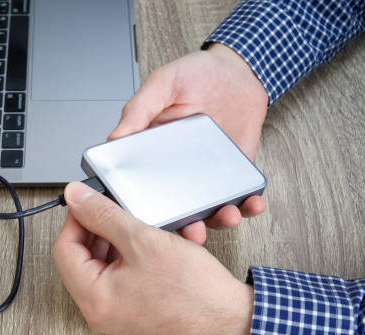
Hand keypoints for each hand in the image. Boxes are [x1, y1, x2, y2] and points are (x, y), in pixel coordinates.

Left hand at [53, 182, 253, 334]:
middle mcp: (98, 310)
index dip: (76, 218)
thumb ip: (104, 215)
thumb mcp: (143, 240)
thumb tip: (75, 197)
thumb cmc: (193, 290)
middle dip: (97, 228)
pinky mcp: (130, 309)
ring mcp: (114, 312)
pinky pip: (117, 274)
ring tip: (135, 224)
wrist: (229, 319)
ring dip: (114, 239)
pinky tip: (145, 241)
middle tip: (114, 208)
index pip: (64, 248)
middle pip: (80, 256)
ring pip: (100, 263)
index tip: (90, 200)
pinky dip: (127, 253)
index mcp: (93, 297)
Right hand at [109, 43, 268, 243]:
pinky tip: (251, 204)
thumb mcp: (162, 85)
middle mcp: (176, 171)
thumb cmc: (196, 74)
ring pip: (207, 210)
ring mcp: (205, 177)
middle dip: (184, 225)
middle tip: (192, 231)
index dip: (144, 211)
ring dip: (217, 220)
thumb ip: (138, 109)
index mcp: (152, 153)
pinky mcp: (232, 176)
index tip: (150, 223)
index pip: (141, 188)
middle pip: (175, 209)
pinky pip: (238, 198)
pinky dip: (247, 206)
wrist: (238, 72)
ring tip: (227, 216)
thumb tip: (113, 138)